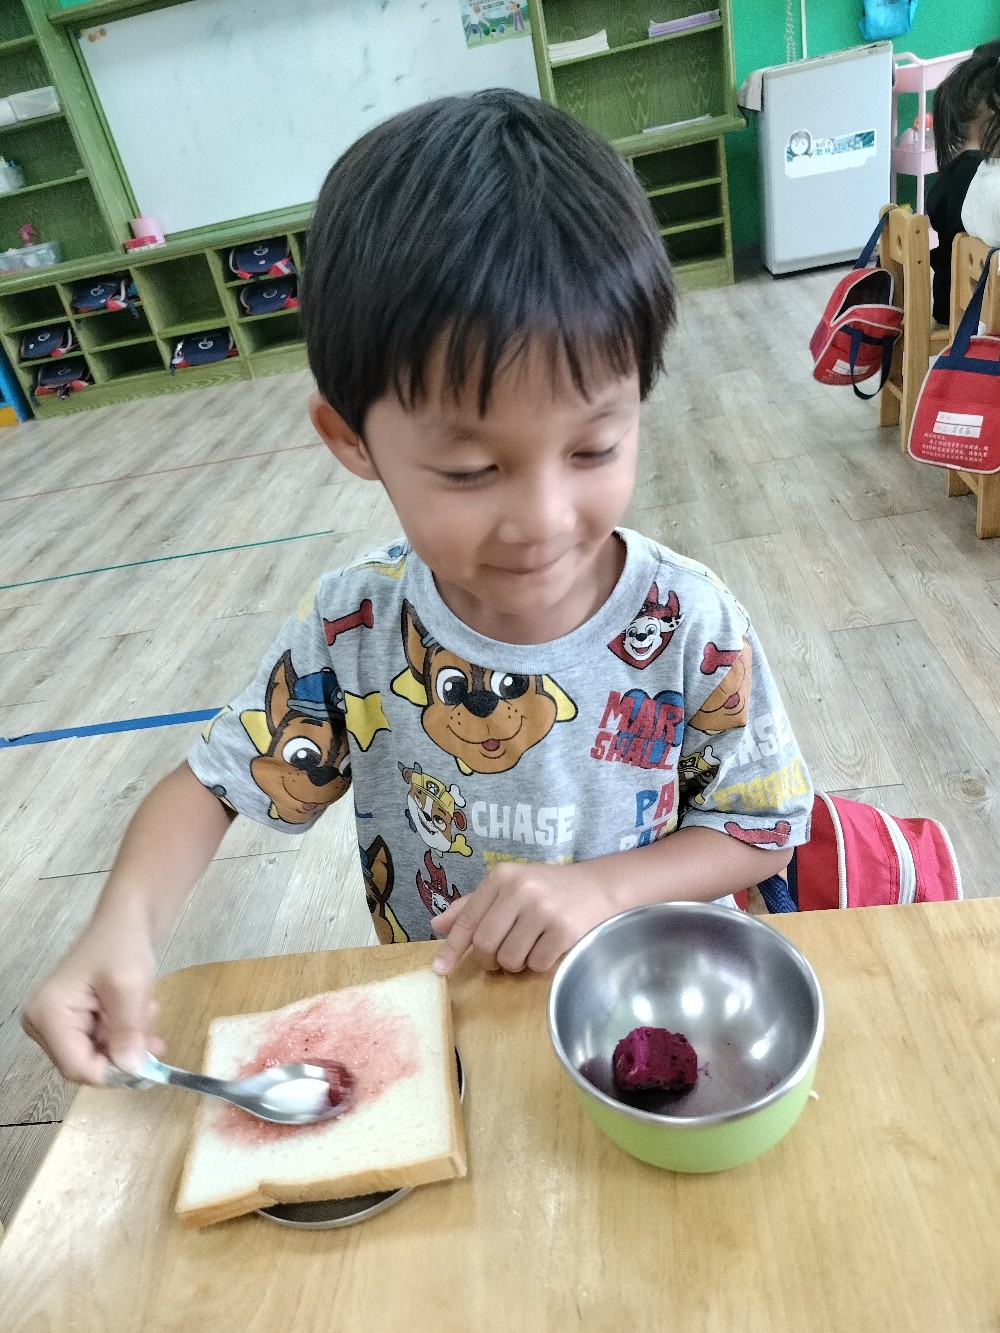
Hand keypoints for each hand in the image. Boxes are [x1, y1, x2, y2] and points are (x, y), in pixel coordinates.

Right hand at [21, 927, 162, 1085]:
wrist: (125, 919)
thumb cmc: (123, 945)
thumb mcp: (131, 987)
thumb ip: (128, 1031)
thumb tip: (131, 1071)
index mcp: (48, 1015)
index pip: (76, 1066)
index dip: (112, 1072)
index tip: (147, 1066)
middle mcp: (43, 1023)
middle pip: (86, 1062)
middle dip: (122, 1053)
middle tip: (154, 1038)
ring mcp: (56, 1022)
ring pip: (97, 1053)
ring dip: (128, 1040)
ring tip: (146, 1011)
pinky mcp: (71, 1019)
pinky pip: (100, 1041)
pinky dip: (124, 1032)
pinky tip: (139, 1011)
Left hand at [431, 860, 614, 975]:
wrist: (596, 887)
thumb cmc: (546, 890)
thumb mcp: (507, 888)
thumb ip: (472, 906)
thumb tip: (436, 925)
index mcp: (500, 877)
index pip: (467, 919)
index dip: (451, 948)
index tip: (439, 969)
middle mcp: (519, 889)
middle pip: (485, 945)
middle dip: (489, 960)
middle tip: (500, 958)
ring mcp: (543, 909)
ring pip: (509, 959)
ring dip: (515, 964)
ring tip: (528, 947)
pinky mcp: (564, 929)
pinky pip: (536, 965)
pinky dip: (538, 965)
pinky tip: (547, 948)